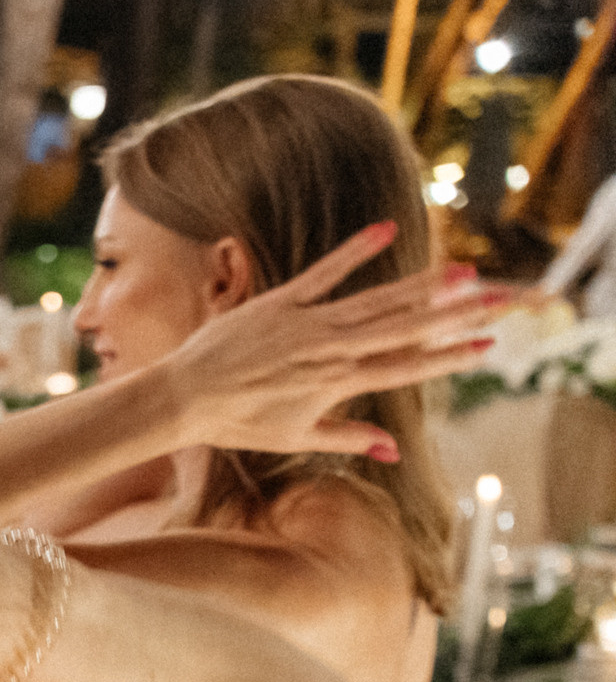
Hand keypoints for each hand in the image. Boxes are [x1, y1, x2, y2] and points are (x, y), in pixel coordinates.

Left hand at [156, 221, 513, 460]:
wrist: (182, 398)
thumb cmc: (236, 423)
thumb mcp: (295, 439)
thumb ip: (347, 439)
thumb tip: (392, 452)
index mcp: (336, 385)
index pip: (405, 368)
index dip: (449, 356)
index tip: (487, 345)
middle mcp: (328, 352)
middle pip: (404, 330)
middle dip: (455, 316)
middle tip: (499, 299)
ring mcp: (304, 324)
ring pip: (374, 301)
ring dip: (422, 285)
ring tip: (464, 271)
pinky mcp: (277, 303)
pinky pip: (322, 273)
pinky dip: (352, 252)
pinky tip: (385, 229)